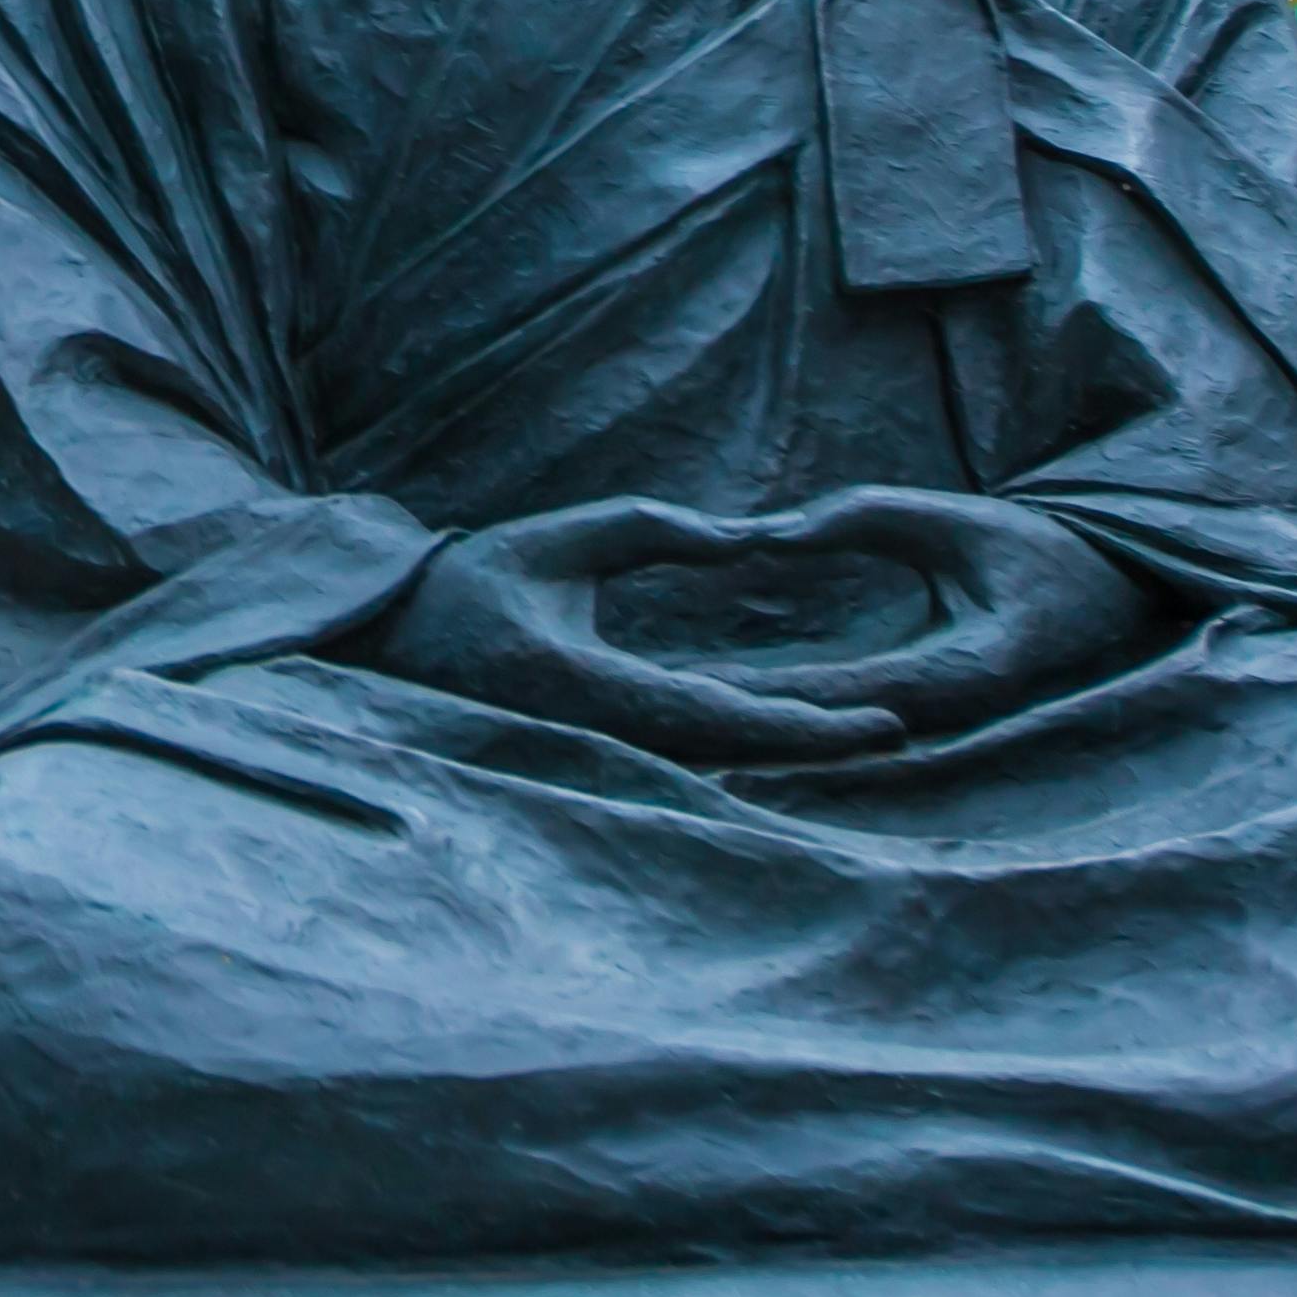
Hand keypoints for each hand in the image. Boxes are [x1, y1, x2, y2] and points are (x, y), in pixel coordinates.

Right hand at [366, 490, 1154, 766]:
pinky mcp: (603, 745)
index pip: (733, 718)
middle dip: (823, 744)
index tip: (889, 722)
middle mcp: (611, 736)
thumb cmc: (464, 586)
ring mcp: (605, 750)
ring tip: (866, 729)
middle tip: (905, 730)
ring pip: (720, 762)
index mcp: (600, 690)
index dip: (817, 726)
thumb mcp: (557, 540)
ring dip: (790, 749)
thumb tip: (744, 539)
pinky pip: (689, 753)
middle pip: (742, 755)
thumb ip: (650, 533)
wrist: (390, 642)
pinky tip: (790, 730)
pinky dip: (747, 743)